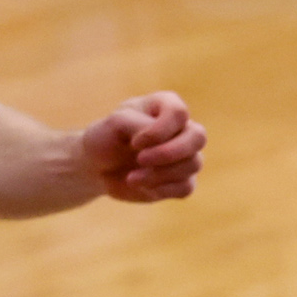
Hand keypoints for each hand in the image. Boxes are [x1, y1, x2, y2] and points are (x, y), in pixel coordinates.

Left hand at [78, 92, 206, 203]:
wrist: (98, 166)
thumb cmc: (107, 137)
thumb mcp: (115, 123)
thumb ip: (140, 124)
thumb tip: (163, 144)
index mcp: (167, 106)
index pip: (179, 114)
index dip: (159, 130)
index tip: (135, 142)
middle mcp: (182, 128)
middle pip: (198, 137)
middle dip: (169, 153)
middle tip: (140, 159)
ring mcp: (184, 155)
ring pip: (193, 164)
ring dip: (159, 174)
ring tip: (131, 178)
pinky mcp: (180, 180)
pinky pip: (186, 187)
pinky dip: (163, 189)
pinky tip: (142, 186)